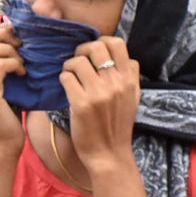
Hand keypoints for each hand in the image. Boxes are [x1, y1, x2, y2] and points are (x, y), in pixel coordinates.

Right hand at [0, 20, 25, 156]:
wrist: (2, 145)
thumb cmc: (8, 117)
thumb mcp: (4, 87)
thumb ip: (4, 67)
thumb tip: (20, 44)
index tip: (17, 43)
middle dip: (5, 38)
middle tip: (22, 50)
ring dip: (11, 51)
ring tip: (22, 65)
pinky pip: (1, 65)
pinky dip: (15, 64)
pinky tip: (23, 74)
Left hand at [59, 37, 140, 171]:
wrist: (109, 154)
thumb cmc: (118, 126)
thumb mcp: (132, 98)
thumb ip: (130, 76)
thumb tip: (124, 57)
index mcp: (128, 79)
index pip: (117, 43)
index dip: (101, 42)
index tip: (93, 54)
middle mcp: (115, 83)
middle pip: (95, 47)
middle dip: (82, 50)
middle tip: (78, 62)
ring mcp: (98, 93)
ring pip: (77, 61)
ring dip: (69, 66)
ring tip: (69, 76)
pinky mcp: (81, 104)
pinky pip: (66, 77)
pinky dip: (63, 78)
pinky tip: (66, 87)